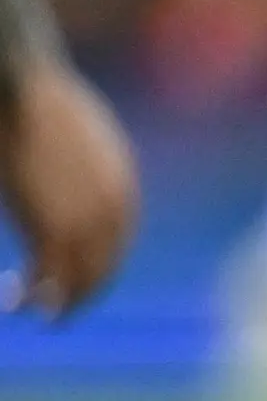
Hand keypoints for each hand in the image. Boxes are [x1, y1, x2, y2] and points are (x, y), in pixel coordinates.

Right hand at [0, 61, 138, 319]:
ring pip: (78, 281)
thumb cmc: (39, 101)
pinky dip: (33, 297)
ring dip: (56, 304)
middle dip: (79, 294)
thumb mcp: (79, 135)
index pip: (116, 244)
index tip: (71, 278)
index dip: (94, 267)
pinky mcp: (52, 226)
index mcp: (120, 188)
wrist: (25, 87)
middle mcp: (113, 210)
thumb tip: (64, 168)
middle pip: (103, 269)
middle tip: (54, 311)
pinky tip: (13, 300)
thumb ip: (83, 164)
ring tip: (33, 313)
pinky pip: (49, 278)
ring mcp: (85, 220)